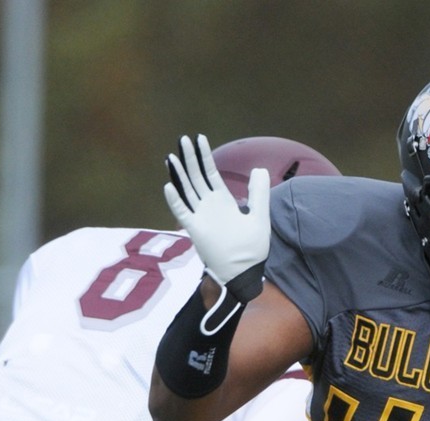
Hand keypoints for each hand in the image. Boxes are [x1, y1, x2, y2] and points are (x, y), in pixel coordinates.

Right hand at [164, 134, 269, 301]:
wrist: (244, 272)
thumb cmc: (252, 249)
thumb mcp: (260, 217)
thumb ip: (259, 194)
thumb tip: (259, 169)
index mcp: (223, 200)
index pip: (210, 173)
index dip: (204, 156)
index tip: (199, 138)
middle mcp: (209, 205)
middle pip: (195, 177)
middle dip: (189, 158)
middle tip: (182, 139)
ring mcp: (200, 217)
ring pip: (186, 190)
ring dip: (179, 174)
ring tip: (172, 157)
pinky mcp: (195, 230)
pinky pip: (182, 213)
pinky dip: (175, 201)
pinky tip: (170, 186)